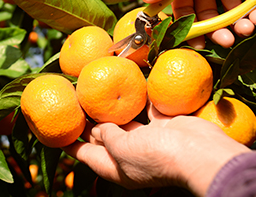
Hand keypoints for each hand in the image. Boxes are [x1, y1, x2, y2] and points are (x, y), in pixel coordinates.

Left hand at [63, 104, 250, 196]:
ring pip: (124, 124)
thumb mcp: (122, 149)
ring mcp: (148, 140)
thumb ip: (107, 136)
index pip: (86, 156)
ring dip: (112, 112)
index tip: (56, 133)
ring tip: (97, 94)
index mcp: (117, 168)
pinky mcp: (164, 126)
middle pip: (104, 139)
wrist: (199, 152)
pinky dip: (139, 101)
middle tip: (75, 104)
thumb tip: (98, 128)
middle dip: (90, 124)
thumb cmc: (157, 155)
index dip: (70, 145)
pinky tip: (129, 87)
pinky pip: (147, 111)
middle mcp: (131, 155)